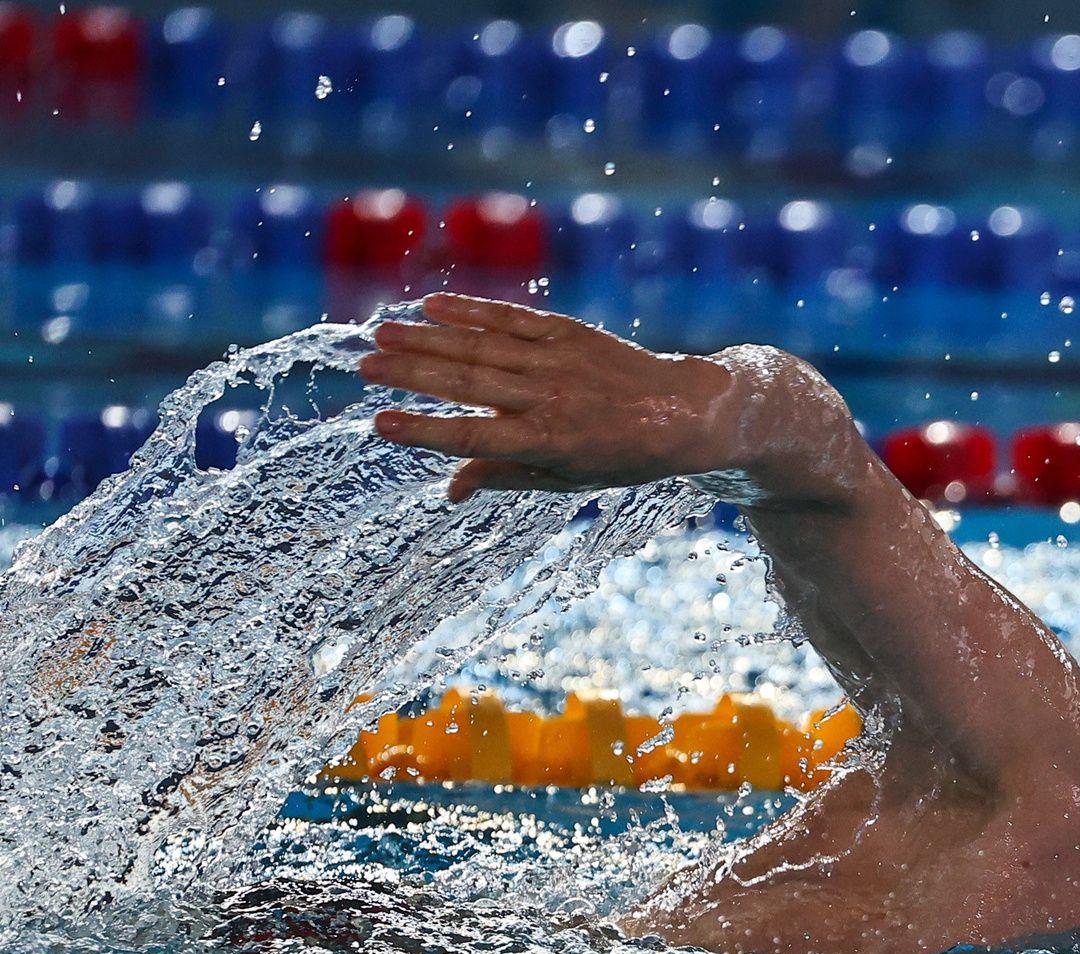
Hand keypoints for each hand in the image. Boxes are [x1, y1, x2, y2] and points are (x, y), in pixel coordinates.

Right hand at [362, 293, 741, 500]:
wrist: (687, 412)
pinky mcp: (569, 331)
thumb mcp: (569, 479)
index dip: (426, 431)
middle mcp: (552, 399)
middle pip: (469, 385)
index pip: (476, 438)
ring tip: (381, 335)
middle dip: (412, 375)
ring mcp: (560, 361)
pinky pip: (513, 318)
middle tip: (363, 368)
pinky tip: (432, 305)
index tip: (380, 424)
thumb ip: (506, 476)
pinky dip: (471, 311)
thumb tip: (448, 491)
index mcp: (551, 444)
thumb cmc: (621, 455)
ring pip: (483, 348)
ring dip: (428, 340)